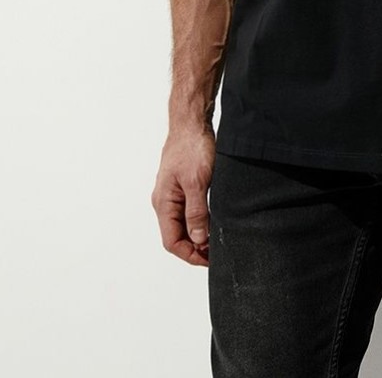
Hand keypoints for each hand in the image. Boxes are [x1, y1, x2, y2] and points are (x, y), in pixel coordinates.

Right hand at [151, 125, 215, 266]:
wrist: (192, 121)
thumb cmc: (192, 146)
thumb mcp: (197, 182)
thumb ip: (196, 212)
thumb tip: (198, 240)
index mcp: (163, 203)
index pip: (172, 242)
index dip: (190, 254)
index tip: (209, 259)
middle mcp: (165, 201)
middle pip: (177, 235)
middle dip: (195, 248)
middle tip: (217, 252)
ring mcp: (173, 193)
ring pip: (183, 224)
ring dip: (198, 235)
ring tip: (218, 239)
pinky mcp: (183, 185)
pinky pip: (189, 210)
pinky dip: (200, 220)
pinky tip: (214, 220)